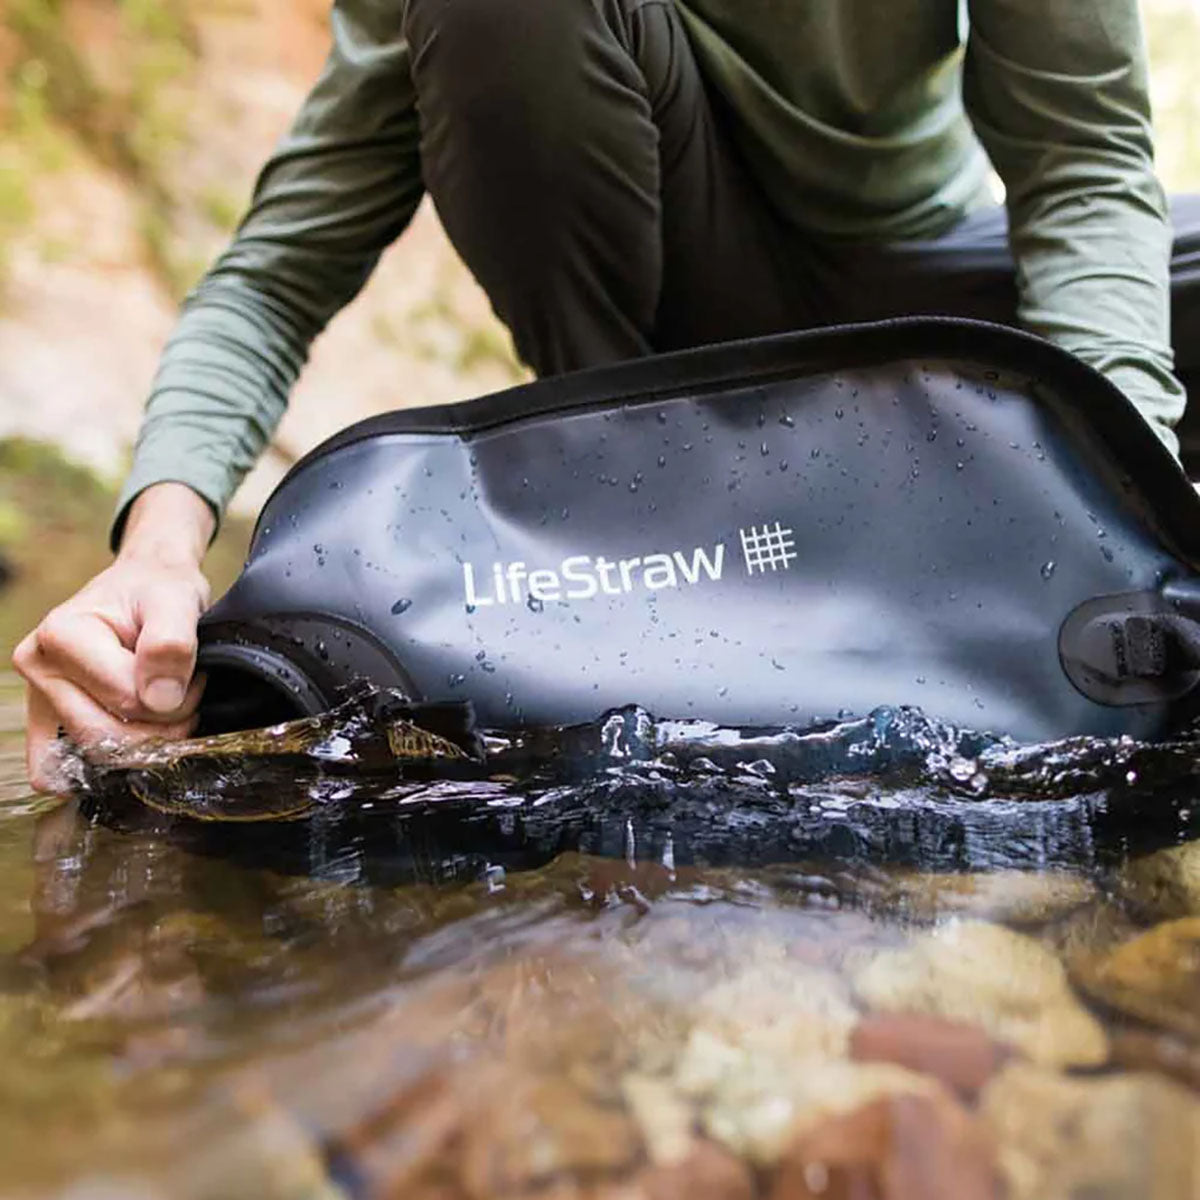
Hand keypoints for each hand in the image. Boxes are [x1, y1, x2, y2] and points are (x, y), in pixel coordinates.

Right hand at [12, 483, 215, 791]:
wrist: (145, 583)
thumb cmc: (157, 590)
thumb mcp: (175, 601)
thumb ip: (171, 645)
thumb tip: (161, 699)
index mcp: (60, 635)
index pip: (126, 699)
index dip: (174, 697)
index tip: (195, 674)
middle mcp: (38, 667)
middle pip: (104, 735)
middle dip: (162, 726)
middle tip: (188, 696)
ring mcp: (39, 695)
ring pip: (94, 752)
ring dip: (145, 741)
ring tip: (167, 705)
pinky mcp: (48, 718)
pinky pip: (59, 768)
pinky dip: (106, 763)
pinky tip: (138, 740)